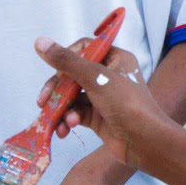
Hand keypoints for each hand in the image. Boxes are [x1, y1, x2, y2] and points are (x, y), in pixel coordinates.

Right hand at [33, 38, 182, 169]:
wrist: (146, 142)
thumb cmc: (126, 103)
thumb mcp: (95, 78)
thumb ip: (66, 61)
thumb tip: (39, 42)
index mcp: (115, 59)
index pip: (84, 49)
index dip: (67, 58)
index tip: (57, 71)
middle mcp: (109, 76)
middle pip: (73, 74)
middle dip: (57, 89)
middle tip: (43, 100)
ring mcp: (103, 97)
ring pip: (72, 96)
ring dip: (61, 108)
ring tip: (55, 121)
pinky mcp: (98, 117)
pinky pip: (76, 113)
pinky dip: (68, 120)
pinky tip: (65, 129)